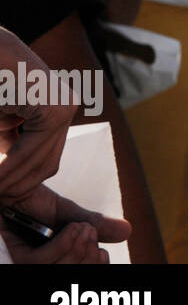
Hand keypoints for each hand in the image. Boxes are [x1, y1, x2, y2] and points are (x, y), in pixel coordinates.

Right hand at [0, 33, 77, 203]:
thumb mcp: (2, 126)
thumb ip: (11, 150)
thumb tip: (13, 189)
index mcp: (54, 111)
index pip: (43, 160)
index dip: (20, 183)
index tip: (2, 197)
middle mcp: (65, 108)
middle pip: (45, 165)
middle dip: (15, 185)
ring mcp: (63, 106)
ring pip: (38, 162)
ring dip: (8, 180)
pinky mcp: (54, 109)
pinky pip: (30, 151)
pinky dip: (8, 168)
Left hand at [1, 186, 129, 263]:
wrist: (5, 177)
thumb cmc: (26, 199)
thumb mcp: (65, 211)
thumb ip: (92, 223)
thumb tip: (127, 231)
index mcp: (50, 258)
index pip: (74, 271)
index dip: (92, 269)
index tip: (103, 255)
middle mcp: (33, 263)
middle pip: (66, 275)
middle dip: (86, 260)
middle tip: (93, 235)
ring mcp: (18, 262)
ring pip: (53, 272)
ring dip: (76, 252)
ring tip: (84, 228)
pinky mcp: (7, 258)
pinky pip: (36, 263)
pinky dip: (59, 247)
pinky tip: (72, 230)